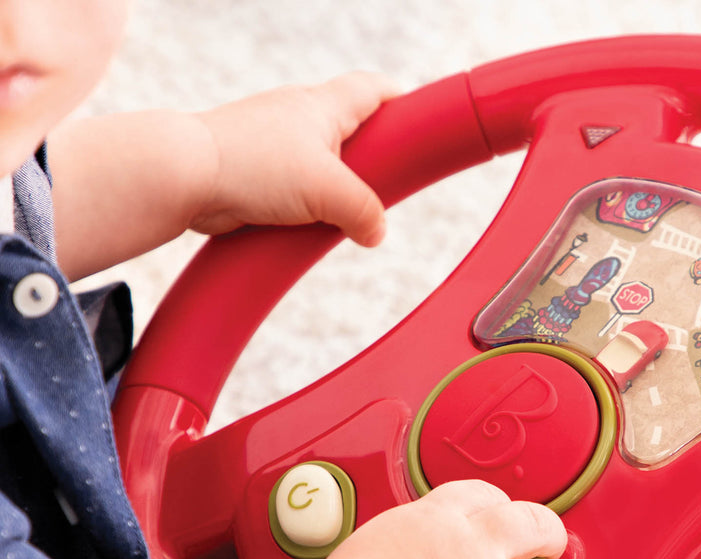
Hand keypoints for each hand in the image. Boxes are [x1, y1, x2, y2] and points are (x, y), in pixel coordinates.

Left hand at [189, 71, 397, 244]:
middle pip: (351, 131)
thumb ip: (364, 211)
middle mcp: (299, 118)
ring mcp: (276, 146)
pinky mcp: (257, 174)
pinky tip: (311, 228)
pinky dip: (308, 208)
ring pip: (322, 166)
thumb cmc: (254, 164)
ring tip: (346, 218)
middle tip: (387, 187)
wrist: (187, 177)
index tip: (418, 120)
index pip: (373, 89)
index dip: (400, 101)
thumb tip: (377, 232)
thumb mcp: (327, 190)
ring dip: (337, 191)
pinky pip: (295, 191)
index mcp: (323, 106)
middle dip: (371, 159)